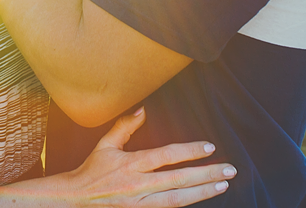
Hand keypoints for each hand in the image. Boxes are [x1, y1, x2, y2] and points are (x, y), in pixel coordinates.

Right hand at [61, 107, 234, 206]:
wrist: (76, 199)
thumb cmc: (92, 170)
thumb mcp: (105, 144)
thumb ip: (125, 126)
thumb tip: (142, 108)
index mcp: (131, 164)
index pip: (166, 155)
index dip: (190, 151)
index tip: (210, 146)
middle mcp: (138, 184)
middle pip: (179, 179)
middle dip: (206, 174)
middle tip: (229, 170)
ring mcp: (140, 203)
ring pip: (178, 199)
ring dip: (203, 192)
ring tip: (223, 186)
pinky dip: (186, 204)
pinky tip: (201, 199)